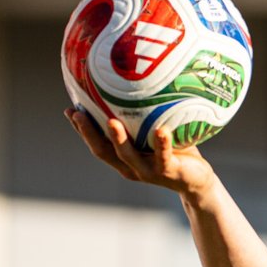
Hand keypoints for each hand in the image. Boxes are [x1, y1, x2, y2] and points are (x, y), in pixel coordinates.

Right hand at [65, 109, 216, 197]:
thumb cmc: (175, 152)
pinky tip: (161, 131)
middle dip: (88, 133)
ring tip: (111, 122)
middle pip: (103, 151)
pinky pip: (164, 157)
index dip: (81, 129)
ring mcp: (148, 171)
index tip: (69, 110)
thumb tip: (137, 85)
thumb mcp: (156, 132)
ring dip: (118, 139)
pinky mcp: (169, 172)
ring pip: (128, 156)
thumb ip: (144, 117)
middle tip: (77, 114)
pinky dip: (162, 144)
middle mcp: (131, 167)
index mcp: (123, 158)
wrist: (198, 181)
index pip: (96, 143)